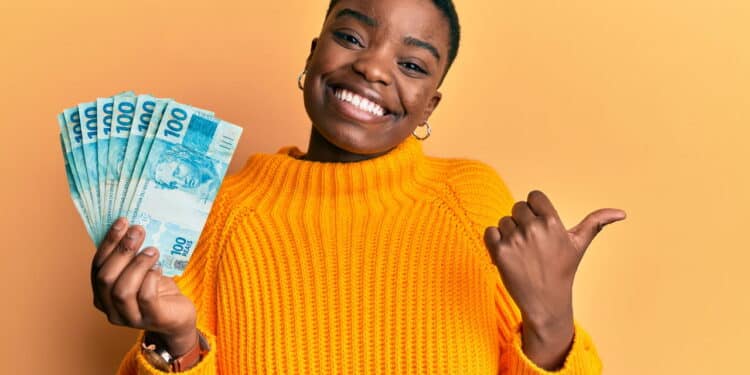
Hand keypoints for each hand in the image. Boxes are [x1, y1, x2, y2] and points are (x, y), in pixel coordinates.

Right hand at [91, 217, 197, 355]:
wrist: (179, 316)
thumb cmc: (156, 288)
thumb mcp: (139, 270)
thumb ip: (130, 256)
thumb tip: (130, 225)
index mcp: (102, 294)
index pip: (97, 267)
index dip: (109, 243)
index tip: (122, 221)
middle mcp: (111, 309)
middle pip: (106, 278)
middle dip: (122, 251)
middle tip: (139, 231)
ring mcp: (131, 318)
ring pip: (123, 290)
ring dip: (137, 264)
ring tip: (153, 250)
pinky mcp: (153, 319)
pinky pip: (146, 298)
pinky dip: (151, 278)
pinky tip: (159, 269)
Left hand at [483, 190, 625, 368]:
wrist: (545, 301)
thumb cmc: (562, 269)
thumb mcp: (579, 245)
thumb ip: (596, 223)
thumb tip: (622, 213)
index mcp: (552, 222)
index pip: (534, 196)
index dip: (535, 209)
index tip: (541, 224)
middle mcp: (533, 229)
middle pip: (518, 207)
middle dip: (522, 222)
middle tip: (532, 243)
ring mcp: (515, 240)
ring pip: (504, 220)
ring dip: (509, 233)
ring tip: (522, 252)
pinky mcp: (499, 252)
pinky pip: (490, 232)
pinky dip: (494, 241)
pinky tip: (508, 254)